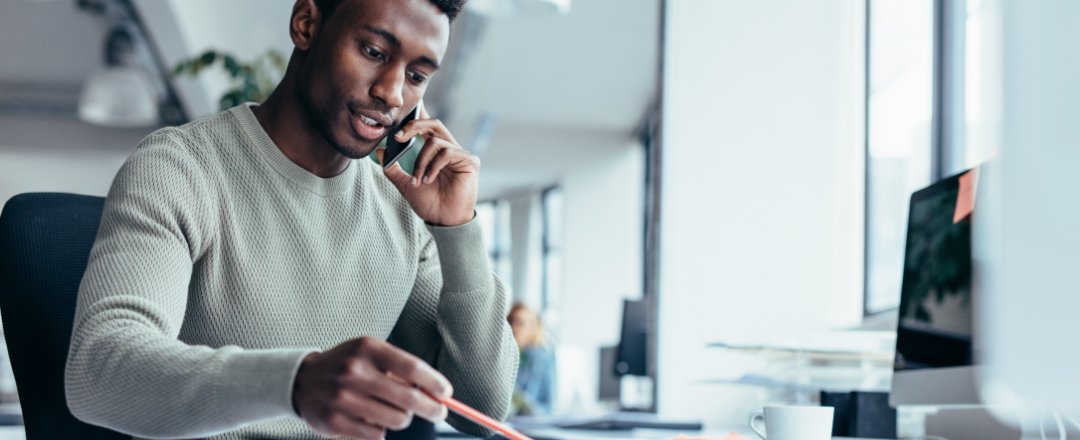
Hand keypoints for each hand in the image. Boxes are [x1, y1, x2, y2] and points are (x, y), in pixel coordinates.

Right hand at [292, 337, 452, 438]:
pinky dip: (381, 430)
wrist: (303, 380)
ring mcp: (343, 399)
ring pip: (396, 420)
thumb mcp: (370, 353)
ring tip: (394, 411)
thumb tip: (435, 391)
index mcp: (367, 349)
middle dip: (430, 408)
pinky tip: (372, 419)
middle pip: (408, 398)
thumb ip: (399, 368)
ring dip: (402, 419)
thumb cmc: (347, 365)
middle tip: (437, 412)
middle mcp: (354, 372)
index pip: (411, 368)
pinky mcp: (335, 422)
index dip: (434, 383)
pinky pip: (377, 435)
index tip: (446, 393)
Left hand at [377, 106, 478, 226]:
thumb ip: (393, 168)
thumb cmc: (429, 203)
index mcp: (436, 152)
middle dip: (414, 126)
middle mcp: (450, 149)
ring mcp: (461, 154)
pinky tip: (429, 180)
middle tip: (398, 137)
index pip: (427, 127)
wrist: (443, 220)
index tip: (395, 133)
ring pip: (435, 142)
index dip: (414, 121)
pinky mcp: (470, 161)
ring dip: (420, 161)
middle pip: (434, 123)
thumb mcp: (405, 184)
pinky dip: (433, 166)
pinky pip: (447, 152)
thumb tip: (380, 151)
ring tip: (418, 180)